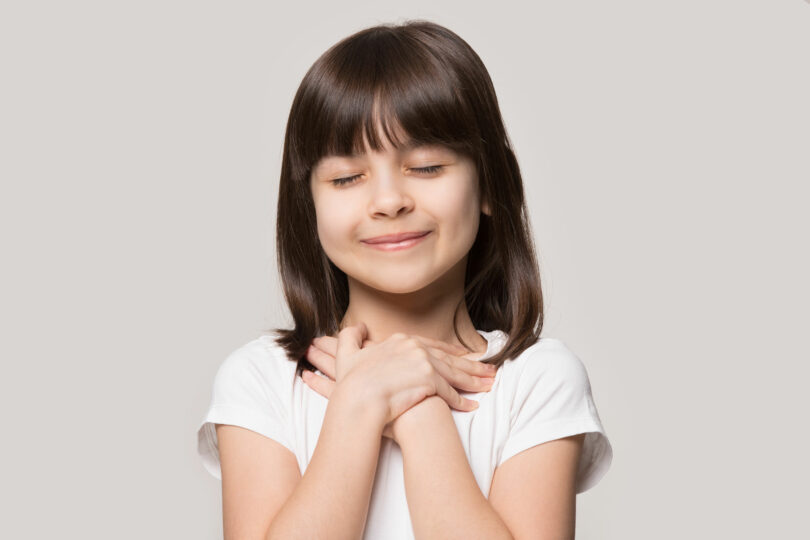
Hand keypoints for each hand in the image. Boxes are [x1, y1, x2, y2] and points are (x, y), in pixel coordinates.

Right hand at [301, 326, 497, 438]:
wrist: (356, 400)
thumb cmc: (351, 383)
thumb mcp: (347, 353)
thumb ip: (352, 336)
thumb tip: (360, 326)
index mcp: (401, 340)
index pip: (433, 344)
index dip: (451, 350)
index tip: (465, 354)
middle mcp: (415, 348)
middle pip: (449, 358)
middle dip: (471, 365)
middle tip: (489, 370)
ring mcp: (423, 363)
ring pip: (454, 374)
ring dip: (473, 381)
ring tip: (488, 385)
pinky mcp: (429, 381)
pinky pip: (449, 393)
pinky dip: (461, 400)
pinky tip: (470, 405)